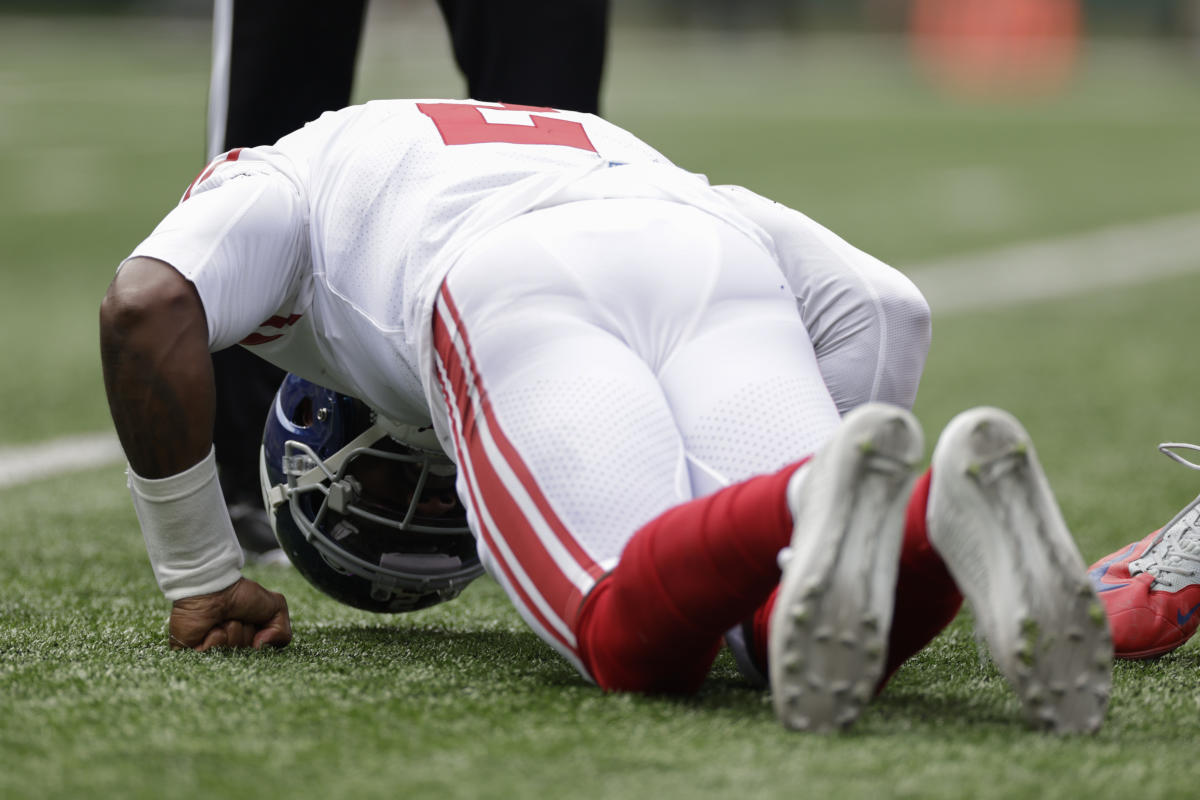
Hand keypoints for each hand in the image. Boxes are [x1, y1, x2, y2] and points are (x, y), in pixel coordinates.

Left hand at [168, 578, 291, 650]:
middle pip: (246, 655)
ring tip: (223, 618)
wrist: (215, 587)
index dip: (262, 638)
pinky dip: (216, 637)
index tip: (257, 621)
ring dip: (231, 632)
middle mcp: (230, 646)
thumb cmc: (242, 594)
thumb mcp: (276, 607)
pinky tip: (212, 625)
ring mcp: (210, 650)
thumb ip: (283, 633)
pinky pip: (210, 655)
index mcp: (247, 639)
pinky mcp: (191, 652)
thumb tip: (262, 647)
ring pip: (228, 655)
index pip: (261, 653)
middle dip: (247, 634)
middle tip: (239, 617)